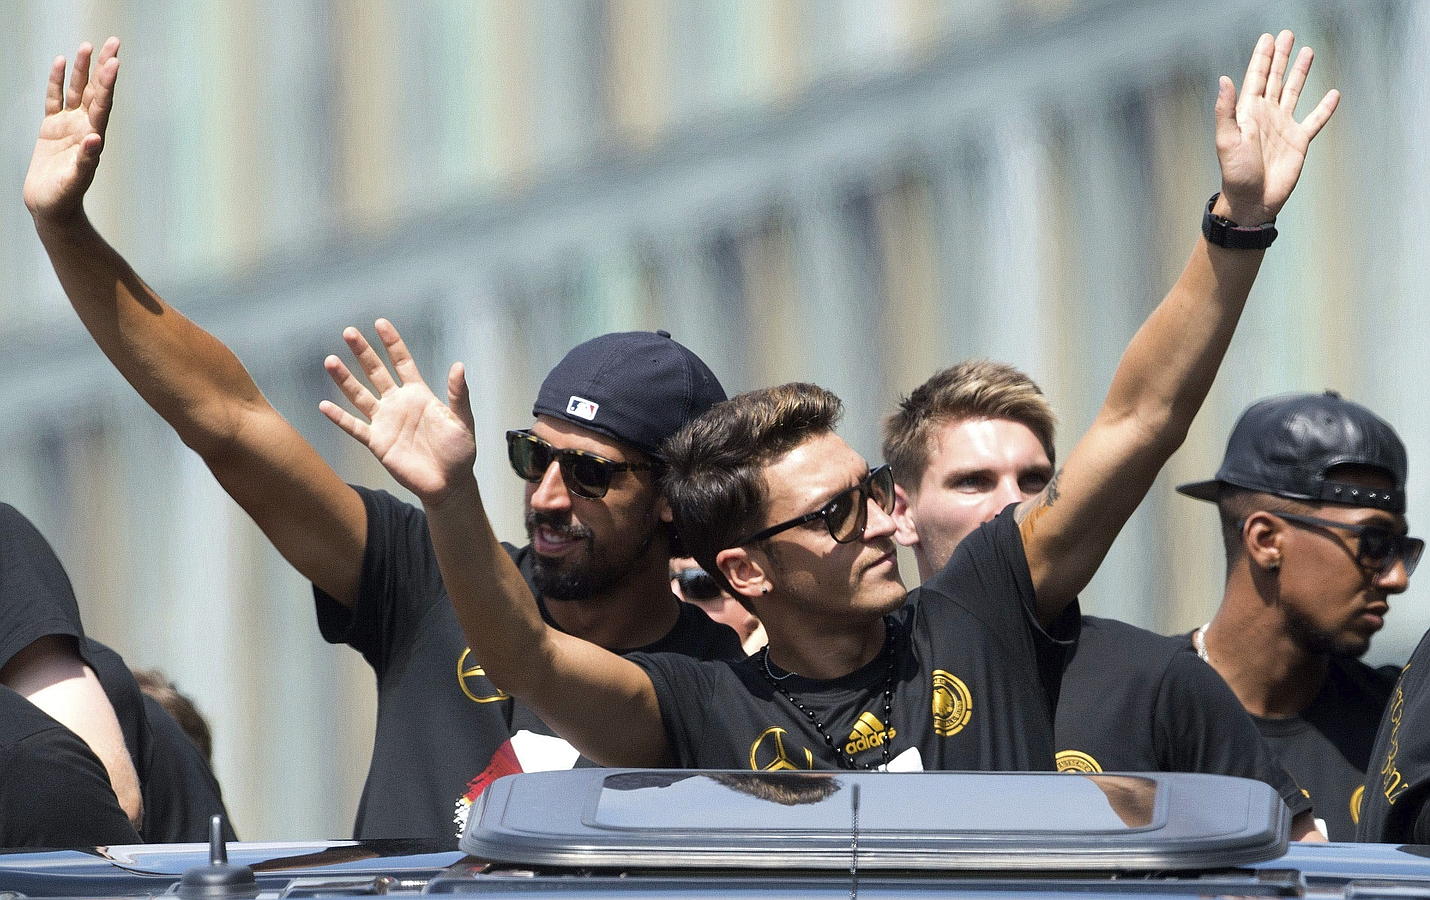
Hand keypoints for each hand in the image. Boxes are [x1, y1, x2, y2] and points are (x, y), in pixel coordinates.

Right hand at [23, 38, 120, 224]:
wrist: (50, 208)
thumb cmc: (64, 198)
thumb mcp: (75, 180)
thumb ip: (85, 160)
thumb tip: (95, 140)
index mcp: (93, 137)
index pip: (102, 104)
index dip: (108, 83)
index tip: (115, 62)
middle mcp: (84, 127)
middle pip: (96, 91)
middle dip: (103, 67)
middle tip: (113, 42)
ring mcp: (68, 126)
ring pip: (77, 91)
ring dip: (81, 70)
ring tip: (86, 47)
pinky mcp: (51, 129)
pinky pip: (55, 100)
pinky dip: (58, 82)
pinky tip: (59, 64)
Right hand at [319, 319, 477, 504]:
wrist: (449, 483)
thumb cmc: (460, 452)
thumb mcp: (463, 421)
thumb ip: (458, 395)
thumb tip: (459, 366)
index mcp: (419, 394)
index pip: (402, 362)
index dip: (392, 343)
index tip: (380, 323)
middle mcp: (398, 404)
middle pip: (376, 372)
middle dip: (363, 353)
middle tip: (349, 332)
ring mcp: (385, 422)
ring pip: (360, 395)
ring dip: (345, 379)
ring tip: (330, 360)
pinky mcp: (377, 443)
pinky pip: (354, 427)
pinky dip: (339, 417)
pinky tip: (324, 406)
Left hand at [1214, 30, 1338, 225]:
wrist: (1253, 201)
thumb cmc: (1236, 174)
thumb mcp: (1227, 141)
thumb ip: (1225, 110)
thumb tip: (1224, 80)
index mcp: (1248, 113)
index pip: (1256, 77)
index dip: (1262, 57)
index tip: (1268, 38)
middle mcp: (1266, 115)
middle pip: (1275, 78)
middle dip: (1281, 56)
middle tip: (1287, 35)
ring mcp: (1283, 126)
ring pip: (1294, 92)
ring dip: (1300, 72)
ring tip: (1308, 51)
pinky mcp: (1299, 141)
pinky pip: (1315, 120)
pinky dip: (1325, 108)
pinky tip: (1333, 95)